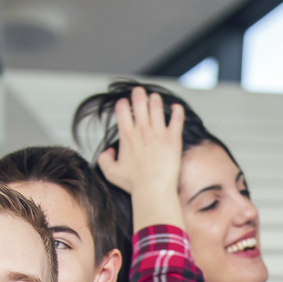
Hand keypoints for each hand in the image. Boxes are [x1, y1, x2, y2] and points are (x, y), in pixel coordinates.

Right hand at [95, 85, 184, 231]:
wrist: (154, 190)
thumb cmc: (134, 184)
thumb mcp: (111, 172)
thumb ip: (104, 160)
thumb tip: (108, 151)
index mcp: (127, 135)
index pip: (122, 109)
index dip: (122, 104)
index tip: (125, 105)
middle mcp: (142, 130)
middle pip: (139, 102)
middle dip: (138, 94)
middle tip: (139, 92)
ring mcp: (159, 133)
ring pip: (156, 106)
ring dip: (155, 99)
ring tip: (155, 98)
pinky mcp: (173, 138)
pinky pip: (177, 118)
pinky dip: (177, 110)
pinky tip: (177, 107)